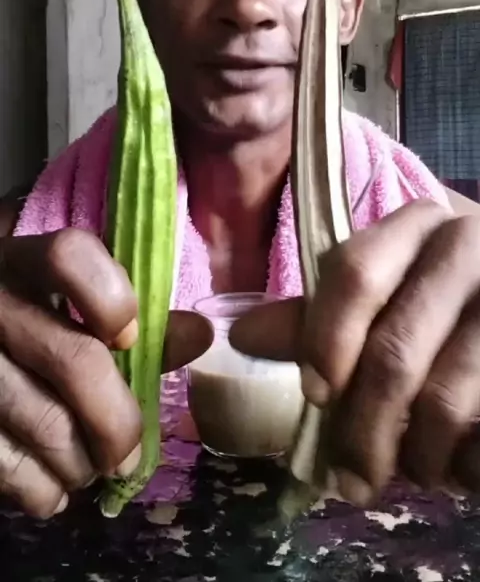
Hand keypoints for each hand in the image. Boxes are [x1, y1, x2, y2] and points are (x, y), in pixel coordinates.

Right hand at [0, 229, 212, 517]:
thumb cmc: (26, 325)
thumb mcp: (63, 307)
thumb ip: (128, 318)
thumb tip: (201, 334)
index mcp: (23, 263)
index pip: (69, 256)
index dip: (110, 299)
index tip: (127, 338)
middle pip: (74, 360)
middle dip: (116, 421)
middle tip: (127, 453)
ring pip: (44, 423)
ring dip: (83, 463)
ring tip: (91, 468)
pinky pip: (7, 467)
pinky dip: (42, 490)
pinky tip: (52, 483)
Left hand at [230, 200, 479, 503]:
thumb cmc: (447, 300)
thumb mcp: (391, 292)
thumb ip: (322, 314)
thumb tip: (244, 335)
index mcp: (420, 225)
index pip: (356, 273)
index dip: (325, 339)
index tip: (314, 394)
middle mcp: (470, 247)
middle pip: (394, 352)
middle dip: (363, 430)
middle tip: (349, 482)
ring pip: (444, 400)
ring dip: (418, 457)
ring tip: (414, 472)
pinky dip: (466, 463)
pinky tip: (461, 466)